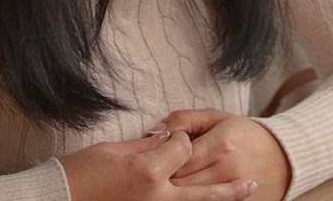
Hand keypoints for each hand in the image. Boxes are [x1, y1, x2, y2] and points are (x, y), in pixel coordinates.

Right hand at [60, 129, 259, 200]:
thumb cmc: (79, 175)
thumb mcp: (111, 151)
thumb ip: (145, 145)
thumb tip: (167, 138)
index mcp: (148, 170)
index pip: (182, 148)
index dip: (180, 140)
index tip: (172, 139)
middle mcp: (158, 195)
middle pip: (204, 185)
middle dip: (229, 180)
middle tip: (253, 179)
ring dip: (225, 199)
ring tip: (249, 192)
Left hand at [163, 109, 291, 200]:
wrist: (284, 159)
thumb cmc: (244, 135)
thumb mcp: (216, 118)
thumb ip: (183, 119)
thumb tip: (155, 131)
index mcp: (221, 144)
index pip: (178, 157)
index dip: (161, 158)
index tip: (157, 157)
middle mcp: (227, 170)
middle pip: (181, 182)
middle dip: (164, 180)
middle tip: (156, 176)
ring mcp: (234, 192)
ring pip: (191, 198)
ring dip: (176, 193)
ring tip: (168, 186)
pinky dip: (195, 200)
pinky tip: (187, 195)